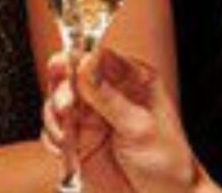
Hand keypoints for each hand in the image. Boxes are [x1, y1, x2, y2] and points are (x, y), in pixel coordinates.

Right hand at [44, 50, 214, 192]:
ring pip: (56, 101)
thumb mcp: (140, 127)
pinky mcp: (78, 139)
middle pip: (70, 75)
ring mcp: (91, 117)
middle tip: (64, 105)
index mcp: (132, 81)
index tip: (62, 65)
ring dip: (54, 116)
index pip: (97, 57)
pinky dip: (53, 137)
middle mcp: (108, 94)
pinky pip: (53, 130)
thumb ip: (109, 97)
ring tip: (66, 132)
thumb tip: (86, 64)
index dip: (76, 58)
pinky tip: (66, 147)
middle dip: (61, 89)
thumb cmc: (168, 164)